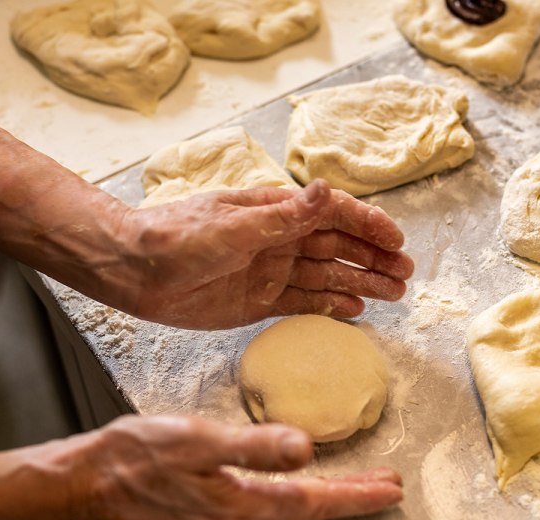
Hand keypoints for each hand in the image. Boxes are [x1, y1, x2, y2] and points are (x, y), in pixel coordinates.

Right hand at [83, 414, 402, 519]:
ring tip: (357, 486)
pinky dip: (297, 499)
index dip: (356, 494)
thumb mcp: (199, 440)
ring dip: (327, 498)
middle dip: (352, 498)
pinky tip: (300, 488)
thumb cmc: (139, 456)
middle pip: (309, 511)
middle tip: (387, 489)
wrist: (92, 480)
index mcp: (241, 506)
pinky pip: (270, 511)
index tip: (390, 489)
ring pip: (292, 512)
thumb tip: (304, 450)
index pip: (314, 501)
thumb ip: (254, 447)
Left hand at [113, 180, 413, 328]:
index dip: (368, 225)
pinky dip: (330, 305)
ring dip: (360, 283)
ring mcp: (270, 272)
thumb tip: (325, 189)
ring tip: (394, 293)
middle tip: (406, 274)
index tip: (397, 240)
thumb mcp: (232, 225)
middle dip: (373, 258)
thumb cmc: (177, 238)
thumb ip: (283, 216)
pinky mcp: (258, 301)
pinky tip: (356, 309)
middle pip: (338, 247)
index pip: (332, 214)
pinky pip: (304, 302)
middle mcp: (278, 241)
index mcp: (274, 213)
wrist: (133, 271)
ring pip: (327, 276)